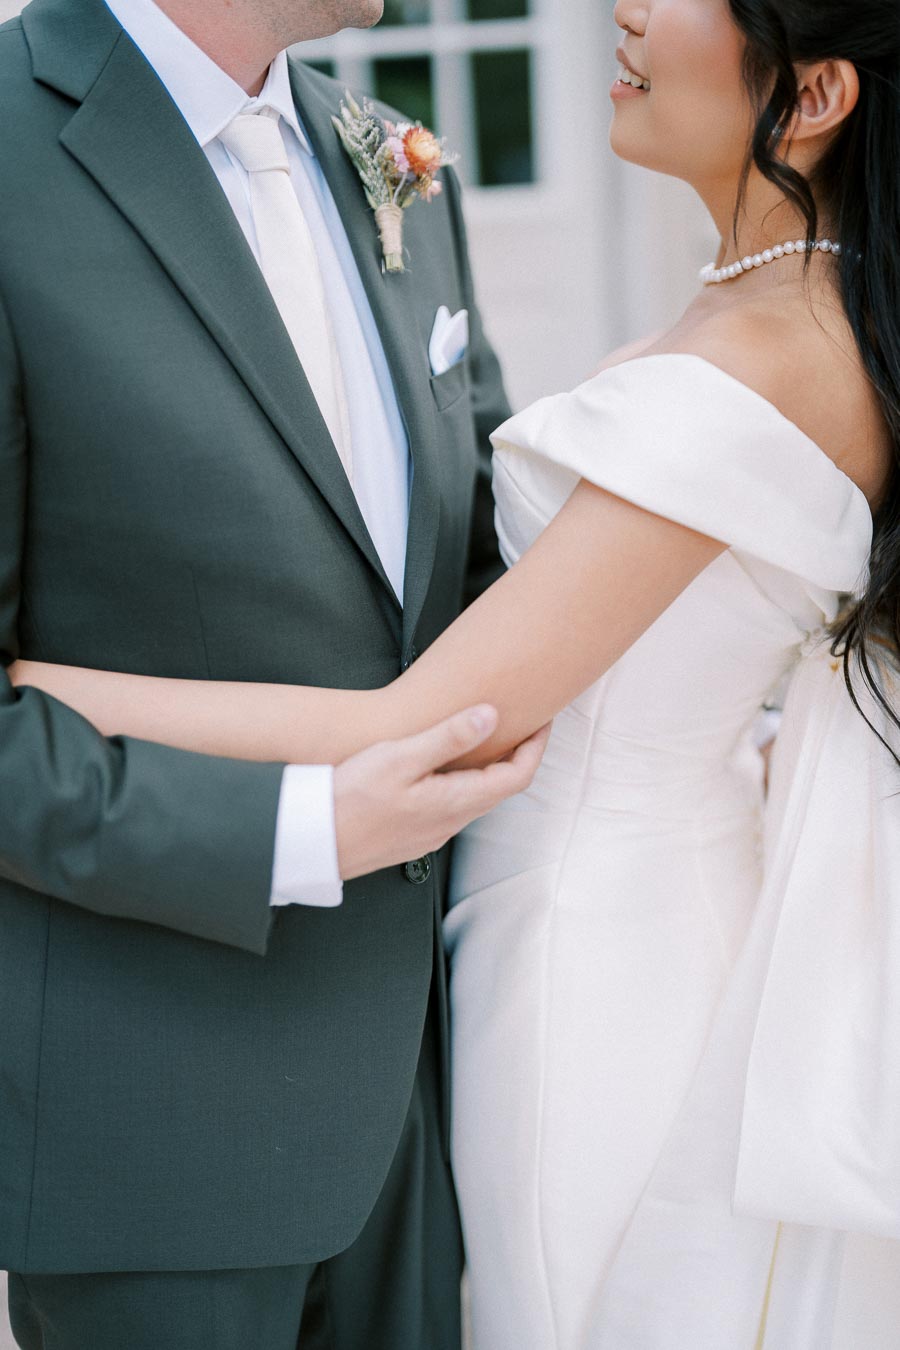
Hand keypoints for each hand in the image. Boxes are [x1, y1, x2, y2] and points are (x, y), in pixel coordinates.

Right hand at [334, 706, 549, 879]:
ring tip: (487, 737)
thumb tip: (491, 715)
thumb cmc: (349, 798)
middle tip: (523, 723)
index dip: (537, 746)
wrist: (310, 841)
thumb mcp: (400, 758)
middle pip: (501, 788)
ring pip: (476, 797)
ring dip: (490, 768)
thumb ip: (448, 737)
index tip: (545, 720)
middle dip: (518, 755)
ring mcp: (433, 832)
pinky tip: (445, 765)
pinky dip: (464, 781)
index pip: (517, 776)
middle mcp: (451, 822)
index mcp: (456, 802)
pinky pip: (453, 805)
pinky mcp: (413, 834)